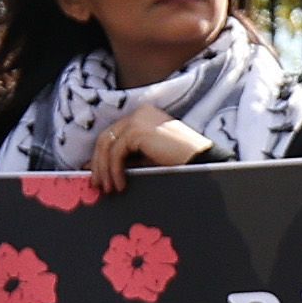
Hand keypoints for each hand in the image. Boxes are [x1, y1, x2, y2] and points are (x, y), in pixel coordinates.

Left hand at [82, 107, 210, 194]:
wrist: (202, 161)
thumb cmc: (181, 162)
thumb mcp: (149, 157)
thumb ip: (128, 159)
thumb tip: (101, 169)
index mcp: (143, 117)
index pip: (113, 134)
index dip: (102, 156)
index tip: (98, 175)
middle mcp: (139, 113)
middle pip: (106, 138)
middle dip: (99, 164)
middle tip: (98, 185)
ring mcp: (137, 119)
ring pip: (107, 144)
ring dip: (104, 169)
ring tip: (109, 189)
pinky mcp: (137, 130)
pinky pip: (116, 152)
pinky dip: (114, 170)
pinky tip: (120, 184)